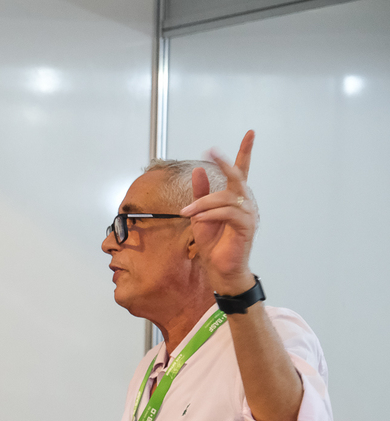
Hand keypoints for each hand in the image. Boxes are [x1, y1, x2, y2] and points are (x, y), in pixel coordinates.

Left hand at [180, 129, 259, 295]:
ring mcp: (247, 214)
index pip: (241, 171)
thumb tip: (198, 170)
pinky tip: (200, 219)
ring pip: (226, 198)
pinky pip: (227, 213)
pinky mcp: (245, 227)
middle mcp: (244, 203)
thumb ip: (200, 193)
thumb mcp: (200, 215)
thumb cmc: (213, 243)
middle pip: (237, 177)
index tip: (250, 134)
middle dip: (225, 163)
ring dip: (203, 203)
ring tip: (188, 213)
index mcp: (234, 198)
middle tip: (212, 152)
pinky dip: (211, 214)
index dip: (245, 152)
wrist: (219, 268)